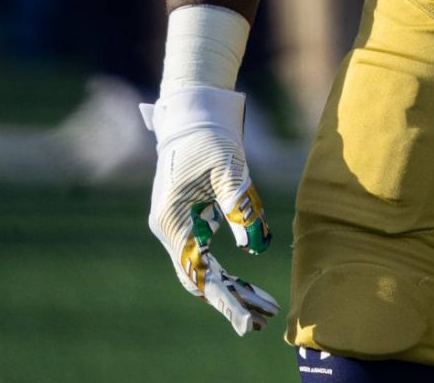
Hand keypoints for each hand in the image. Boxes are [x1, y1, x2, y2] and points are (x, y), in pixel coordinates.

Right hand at [143, 84, 278, 334]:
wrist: (192, 114)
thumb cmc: (210, 137)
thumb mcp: (229, 169)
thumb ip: (240, 206)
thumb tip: (254, 245)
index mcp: (173, 219)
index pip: (198, 271)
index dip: (223, 297)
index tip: (245, 318)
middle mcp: (169, 228)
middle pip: (198, 277)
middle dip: (230, 299)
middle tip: (264, 318)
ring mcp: (175, 226)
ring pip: (201, 269)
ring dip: (230, 288)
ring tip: (264, 307)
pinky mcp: (186, 221)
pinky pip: (204, 254)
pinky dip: (225, 271)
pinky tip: (248, 285)